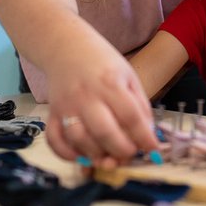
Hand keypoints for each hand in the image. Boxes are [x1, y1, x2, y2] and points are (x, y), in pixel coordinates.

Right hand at [43, 54, 159, 168]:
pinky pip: (55, 140)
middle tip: (130, 154)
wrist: (67, 48)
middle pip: (104, 131)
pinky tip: (82, 157)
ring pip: (79, 139)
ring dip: (96, 155)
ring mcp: (66, 106)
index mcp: (110, 83)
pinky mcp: (52, 114)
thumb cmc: (102, 64)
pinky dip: (67, 154)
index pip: (130, 116)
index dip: (144, 137)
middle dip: (121, 150)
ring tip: (109, 157)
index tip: (153, 150)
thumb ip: (139, 106)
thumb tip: (147, 135)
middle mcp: (87, 96)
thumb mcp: (128, 77)